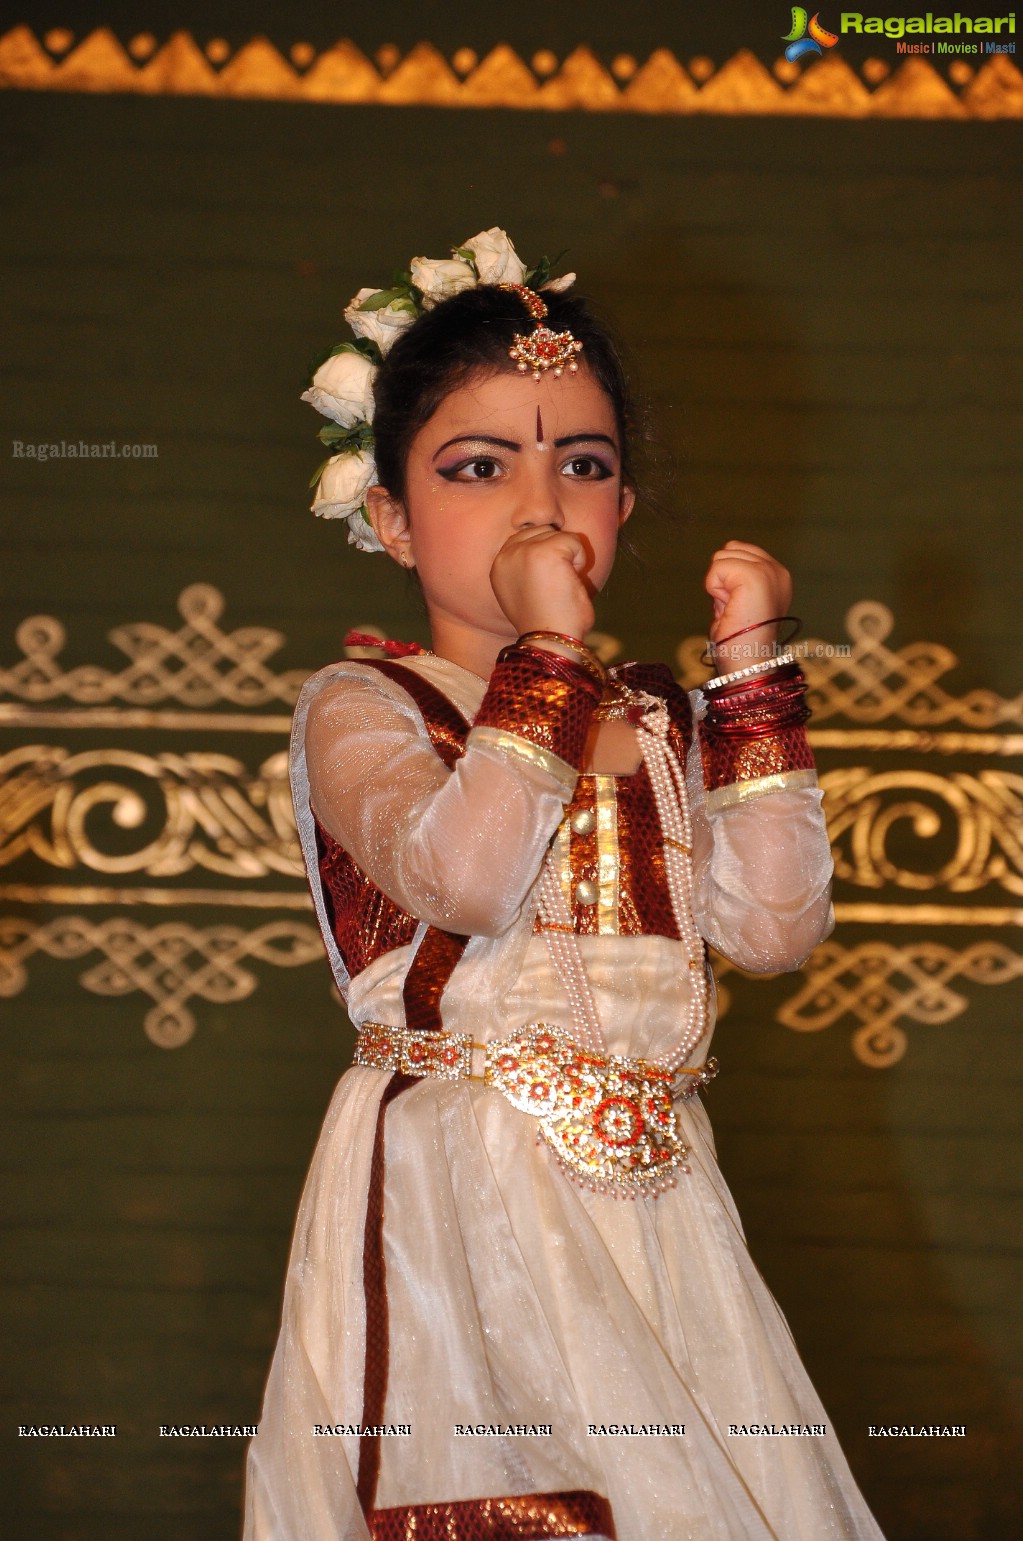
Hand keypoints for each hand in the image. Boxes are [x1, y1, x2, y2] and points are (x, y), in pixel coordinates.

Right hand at [490, 525, 595, 642]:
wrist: (550, 642)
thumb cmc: (547, 623)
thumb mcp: (526, 591)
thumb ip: (529, 565)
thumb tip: (551, 540)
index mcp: (498, 567)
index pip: (525, 537)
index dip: (545, 553)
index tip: (546, 582)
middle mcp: (505, 556)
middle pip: (541, 531)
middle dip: (556, 552)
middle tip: (555, 585)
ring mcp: (523, 552)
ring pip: (556, 534)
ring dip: (568, 556)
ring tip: (561, 584)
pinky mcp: (544, 552)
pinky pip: (573, 540)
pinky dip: (579, 561)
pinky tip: (570, 583)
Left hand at [704, 540, 792, 672]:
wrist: (748, 663)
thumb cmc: (739, 641)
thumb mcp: (738, 600)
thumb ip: (735, 579)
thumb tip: (720, 559)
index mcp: (778, 576)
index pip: (740, 549)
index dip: (727, 576)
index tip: (737, 604)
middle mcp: (778, 570)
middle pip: (730, 548)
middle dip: (722, 579)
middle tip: (734, 607)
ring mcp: (769, 571)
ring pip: (722, 556)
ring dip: (718, 585)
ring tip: (733, 608)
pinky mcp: (755, 576)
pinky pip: (717, 567)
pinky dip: (714, 588)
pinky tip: (728, 607)